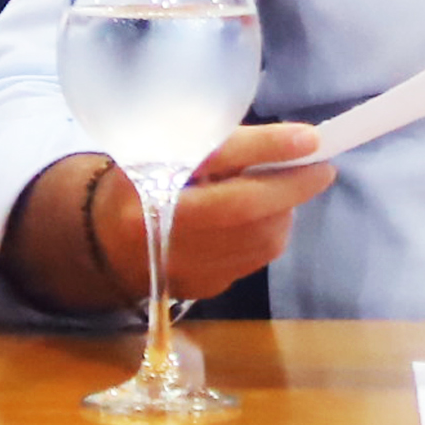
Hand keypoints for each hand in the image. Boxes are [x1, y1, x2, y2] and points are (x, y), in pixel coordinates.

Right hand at [58, 127, 335, 309]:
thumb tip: (289, 142)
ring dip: (283, 212)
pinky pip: (251, 260)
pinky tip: (261, 218)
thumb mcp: (165, 147)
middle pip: (245, 209)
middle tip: (321, 168)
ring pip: (257, 241)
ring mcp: (180, 265)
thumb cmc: (143, 178)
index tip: (310, 137)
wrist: (103, 240)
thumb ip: (219, 145)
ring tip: (285, 190)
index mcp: (147, 179)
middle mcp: (159, 228)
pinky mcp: (199, 287)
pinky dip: (267, 233)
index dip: (266, 147)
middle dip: (292, 186)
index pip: (217, 158)